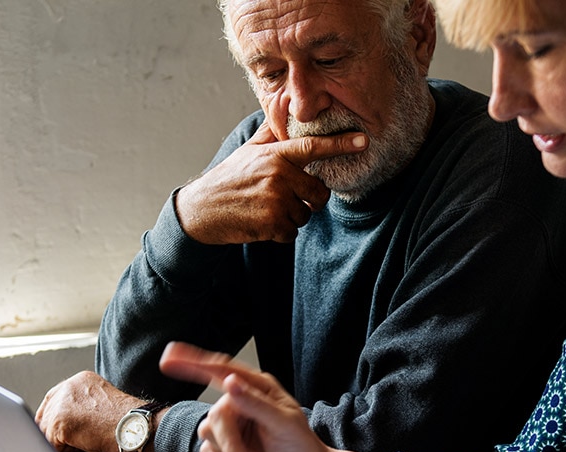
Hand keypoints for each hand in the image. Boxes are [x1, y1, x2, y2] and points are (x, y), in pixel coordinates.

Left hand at [35, 370, 146, 451]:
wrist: (137, 428)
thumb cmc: (126, 422)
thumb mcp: (101, 403)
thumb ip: (81, 404)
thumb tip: (61, 422)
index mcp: (79, 380)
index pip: (52, 398)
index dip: (50, 416)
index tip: (49, 429)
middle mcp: (68, 387)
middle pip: (45, 414)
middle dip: (51, 431)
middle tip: (64, 443)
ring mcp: (62, 404)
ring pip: (47, 430)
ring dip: (60, 441)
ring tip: (84, 441)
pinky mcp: (60, 422)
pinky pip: (51, 444)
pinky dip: (64, 450)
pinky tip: (84, 445)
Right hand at [159, 342, 330, 451]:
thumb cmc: (301, 447)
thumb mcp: (283, 423)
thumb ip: (255, 403)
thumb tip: (230, 383)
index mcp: (257, 387)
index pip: (222, 369)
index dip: (193, 361)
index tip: (169, 356)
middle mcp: (241, 402)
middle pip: (216, 415)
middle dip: (230, 443)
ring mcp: (232, 424)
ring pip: (209, 434)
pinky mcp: (225, 445)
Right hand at [175, 123, 367, 243]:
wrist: (202, 210)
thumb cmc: (229, 178)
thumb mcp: (248, 150)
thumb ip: (271, 133)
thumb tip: (283, 104)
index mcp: (276, 155)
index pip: (313, 147)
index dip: (341, 144)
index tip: (364, 140)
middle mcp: (279, 175)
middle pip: (319, 193)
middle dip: (309, 200)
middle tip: (285, 198)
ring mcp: (276, 200)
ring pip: (305, 215)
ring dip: (291, 217)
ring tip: (266, 208)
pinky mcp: (272, 224)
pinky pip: (293, 233)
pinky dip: (281, 232)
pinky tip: (262, 222)